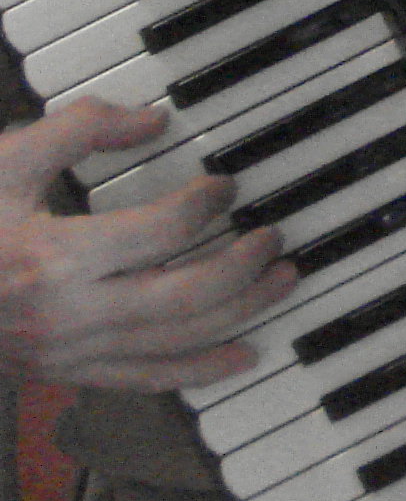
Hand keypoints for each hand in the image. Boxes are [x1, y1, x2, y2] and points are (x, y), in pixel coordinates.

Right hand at [0, 100, 293, 389]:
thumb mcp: (3, 160)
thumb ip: (80, 127)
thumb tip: (152, 118)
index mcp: (53, 258)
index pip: (162, 233)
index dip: (207, 203)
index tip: (226, 183)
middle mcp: (66, 314)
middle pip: (185, 297)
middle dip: (244, 266)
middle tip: (275, 236)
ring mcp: (67, 351)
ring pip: (175, 342)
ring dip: (241, 313)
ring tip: (282, 281)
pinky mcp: (64, 372)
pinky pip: (144, 381)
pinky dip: (200, 371)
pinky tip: (242, 356)